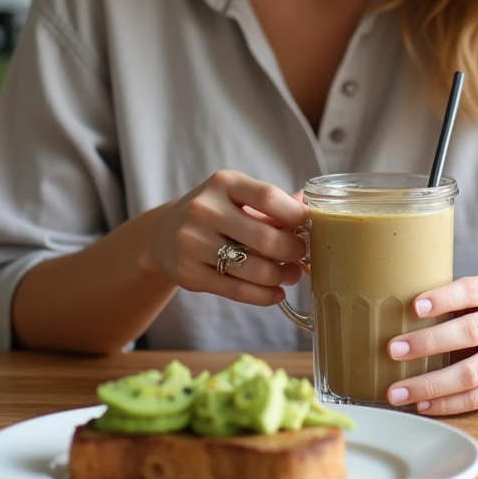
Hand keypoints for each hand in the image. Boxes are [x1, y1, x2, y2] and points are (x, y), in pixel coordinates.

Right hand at [145, 170, 306, 306]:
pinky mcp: (189, 273)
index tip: (310, 226)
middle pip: (265, 238)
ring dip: (281, 276)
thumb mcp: (237, 196)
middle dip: (293, 251)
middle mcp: (204, 209)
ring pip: (253, 269)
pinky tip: (276, 293)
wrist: (164, 234)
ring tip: (291, 275)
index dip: (296, 215)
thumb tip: (312, 206)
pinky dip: (264, 295)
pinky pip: (237, 290)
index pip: (268, 196)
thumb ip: (273, 203)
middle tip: (302, 255)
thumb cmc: (214, 213)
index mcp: (223, 183)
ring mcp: (193, 242)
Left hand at [385, 275, 477, 414]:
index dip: (443, 298)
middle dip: (427, 344)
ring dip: (430, 385)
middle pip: (470, 333)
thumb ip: (454, 301)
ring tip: (396, 391)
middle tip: (392, 350)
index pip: (471, 291)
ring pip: (471, 374)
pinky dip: (446, 404)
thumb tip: (393, 311)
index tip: (413, 306)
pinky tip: (420, 404)